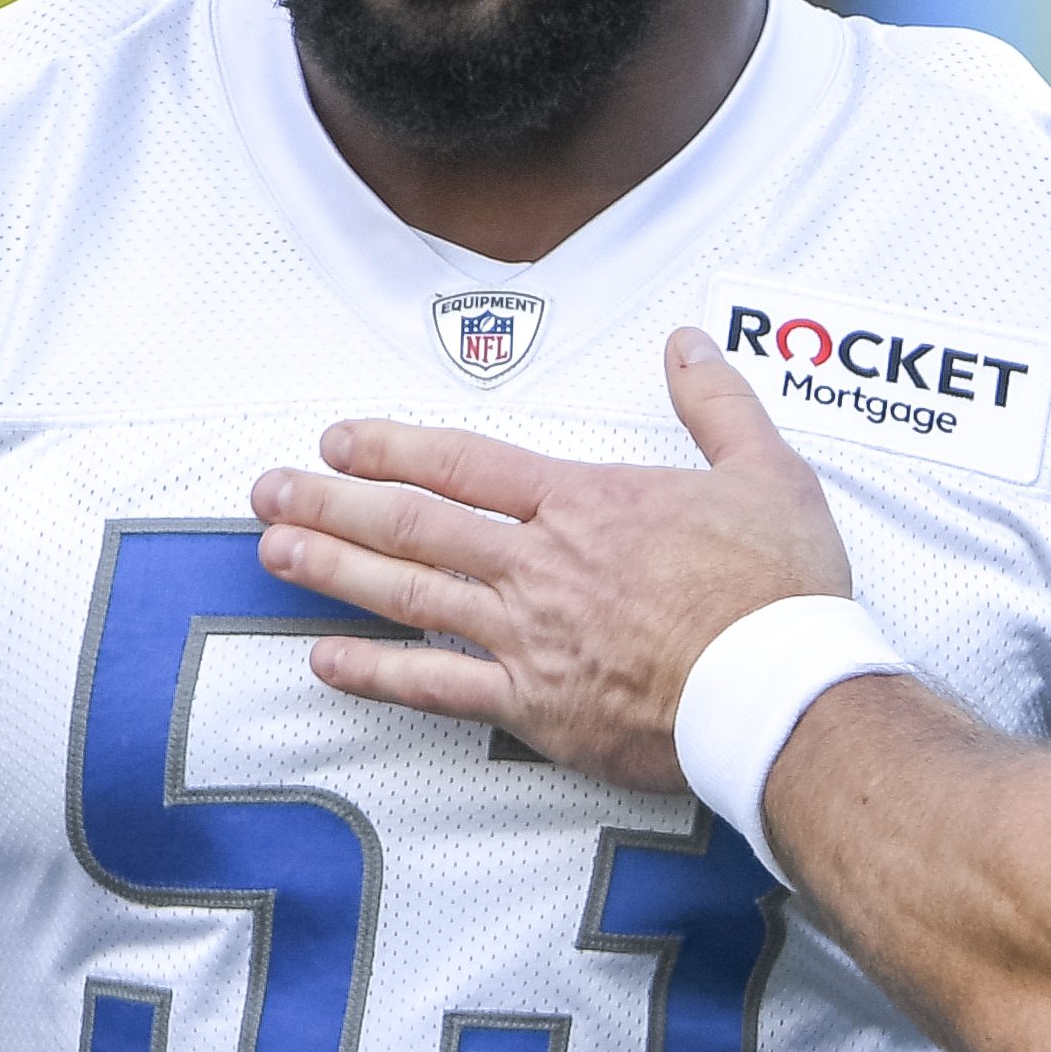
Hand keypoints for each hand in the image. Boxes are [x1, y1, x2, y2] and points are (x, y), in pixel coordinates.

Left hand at [251, 329, 850, 791]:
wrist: (781, 692)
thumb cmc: (778, 589)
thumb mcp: (766, 471)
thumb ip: (717, 403)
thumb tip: (689, 343)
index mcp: (586, 504)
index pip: (467, 464)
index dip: (394, 448)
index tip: (340, 440)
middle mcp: (540, 566)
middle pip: (415, 525)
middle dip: (332, 502)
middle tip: (270, 490)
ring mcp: (529, 639)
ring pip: (410, 596)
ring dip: (336, 570)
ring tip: (274, 553)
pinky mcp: (534, 708)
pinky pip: (437, 689)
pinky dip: (377, 674)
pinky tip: (327, 660)